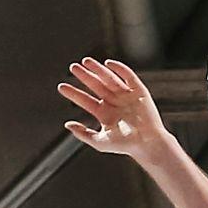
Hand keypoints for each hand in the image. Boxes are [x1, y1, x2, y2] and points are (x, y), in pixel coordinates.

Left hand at [58, 58, 174, 162]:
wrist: (146, 143)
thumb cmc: (125, 145)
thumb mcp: (100, 142)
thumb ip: (83, 134)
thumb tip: (67, 125)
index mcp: (104, 113)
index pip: (85, 100)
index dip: (73, 93)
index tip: (61, 86)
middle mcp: (113, 102)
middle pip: (96, 85)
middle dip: (85, 76)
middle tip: (72, 67)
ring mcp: (125, 95)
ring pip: (109, 78)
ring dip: (98, 69)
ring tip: (86, 61)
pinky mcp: (138, 91)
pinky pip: (128, 76)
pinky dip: (119, 69)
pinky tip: (108, 64)